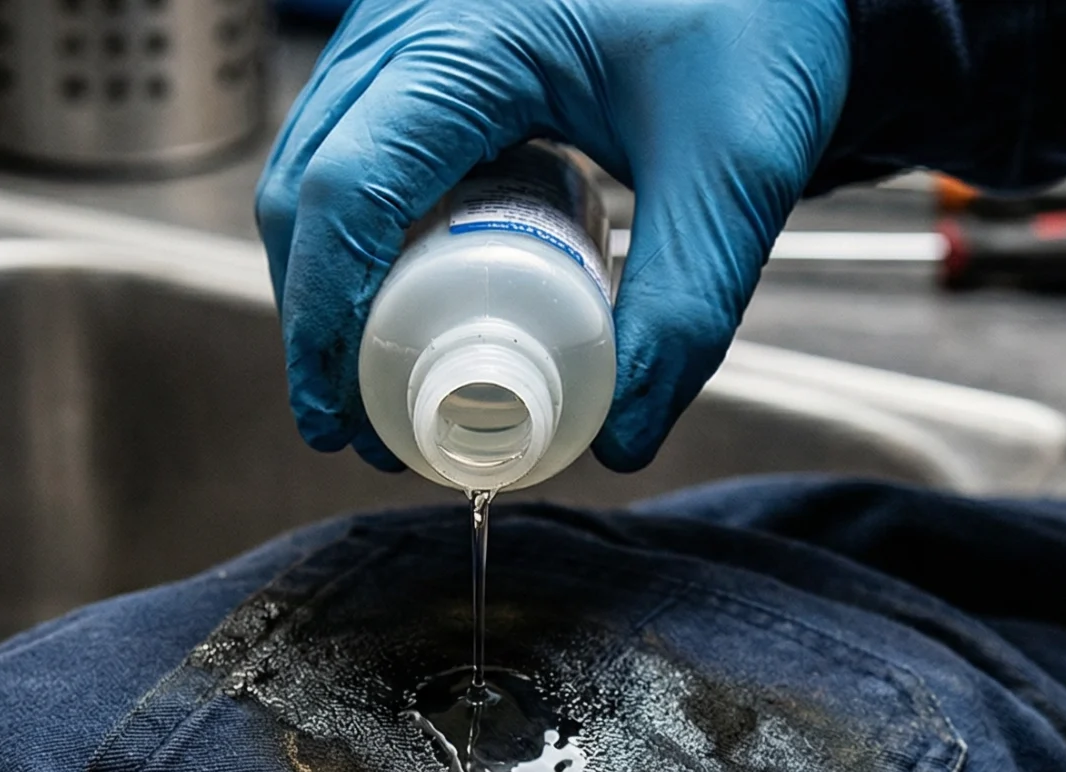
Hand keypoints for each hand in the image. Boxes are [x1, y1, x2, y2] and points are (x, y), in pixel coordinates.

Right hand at [255, 0, 850, 471]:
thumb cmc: (757, 16)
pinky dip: (368, 230)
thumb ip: (686, 305)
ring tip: (390, 377)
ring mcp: (403, 24)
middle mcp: (410, 20)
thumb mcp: (734, 168)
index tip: (341, 420)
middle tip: (364, 425)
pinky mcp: (421, 43)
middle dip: (320, 318)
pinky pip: (357, 143)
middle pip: (308, 188)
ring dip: (333, 278)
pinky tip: (420, 292)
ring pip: (317, 166)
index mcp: (469, 37)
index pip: (350, 191)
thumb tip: (620, 436)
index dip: (327, 319)